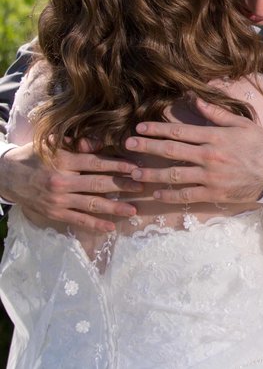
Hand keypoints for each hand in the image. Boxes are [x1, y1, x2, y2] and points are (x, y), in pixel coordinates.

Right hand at [0, 143, 141, 232]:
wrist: (6, 177)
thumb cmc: (33, 156)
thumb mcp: (51, 144)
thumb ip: (76, 143)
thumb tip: (99, 143)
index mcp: (63, 161)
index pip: (96, 163)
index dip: (118, 165)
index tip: (136, 166)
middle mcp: (61, 181)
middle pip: (98, 183)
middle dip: (123, 185)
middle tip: (143, 185)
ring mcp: (58, 200)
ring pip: (91, 204)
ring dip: (114, 207)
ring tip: (133, 210)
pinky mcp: (54, 213)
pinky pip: (78, 220)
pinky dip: (95, 224)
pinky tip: (111, 226)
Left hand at [126, 98, 262, 204]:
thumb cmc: (261, 145)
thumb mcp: (241, 124)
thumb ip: (216, 113)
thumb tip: (195, 99)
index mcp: (214, 136)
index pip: (179, 131)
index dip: (157, 129)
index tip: (140, 127)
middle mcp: (208, 155)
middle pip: (171, 150)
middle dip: (147, 147)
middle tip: (127, 144)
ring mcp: (210, 176)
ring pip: (173, 174)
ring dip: (151, 173)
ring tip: (134, 172)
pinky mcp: (213, 193)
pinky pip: (186, 195)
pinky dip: (169, 195)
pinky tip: (156, 193)